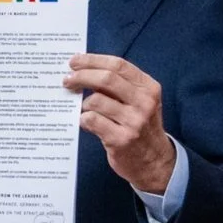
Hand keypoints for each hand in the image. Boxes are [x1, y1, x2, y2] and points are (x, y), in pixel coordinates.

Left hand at [63, 53, 174, 193]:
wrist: (155, 162)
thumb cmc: (141, 127)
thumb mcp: (139, 102)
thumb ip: (119, 86)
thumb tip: (83, 70)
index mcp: (149, 88)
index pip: (118, 65)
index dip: (93, 60)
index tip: (75, 61)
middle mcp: (144, 102)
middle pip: (106, 79)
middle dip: (81, 76)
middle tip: (67, 80)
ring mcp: (134, 122)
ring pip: (96, 100)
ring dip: (83, 103)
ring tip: (83, 109)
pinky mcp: (121, 139)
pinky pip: (92, 120)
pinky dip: (83, 119)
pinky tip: (86, 122)